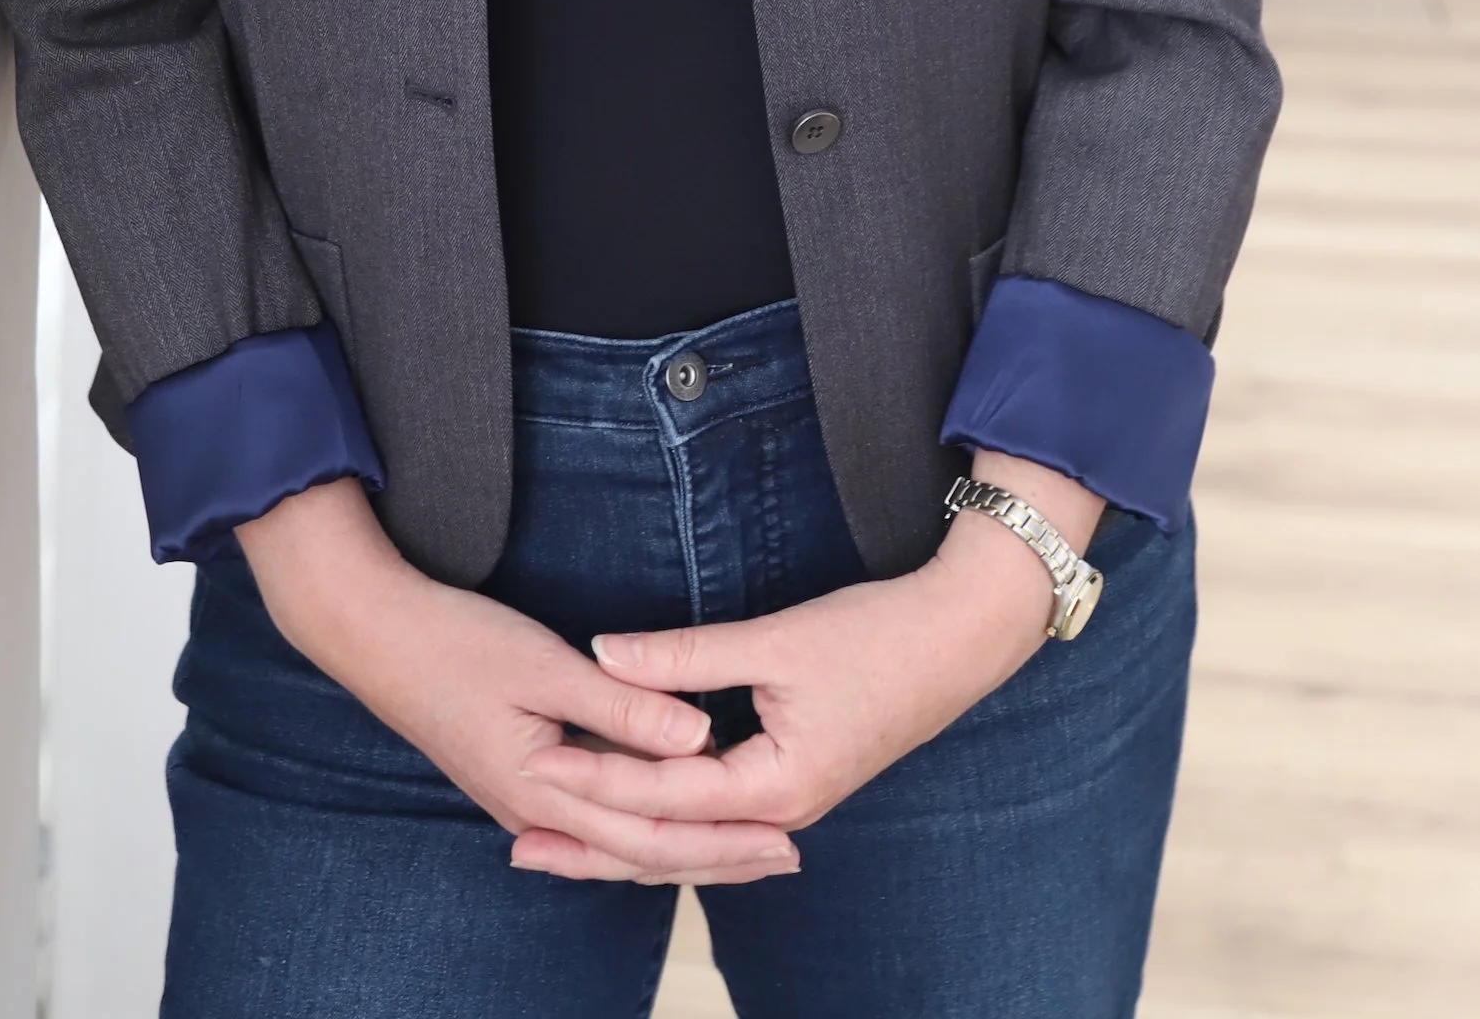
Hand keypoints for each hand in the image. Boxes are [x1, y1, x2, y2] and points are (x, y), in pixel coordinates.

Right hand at [236, 477, 800, 885]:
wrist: (372, 636)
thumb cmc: (454, 642)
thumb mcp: (543, 665)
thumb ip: (622, 707)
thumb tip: (700, 738)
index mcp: (545, 787)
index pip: (653, 832)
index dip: (722, 839)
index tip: (782, 834)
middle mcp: (535, 808)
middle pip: (641, 851)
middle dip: (716, 857)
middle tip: (783, 855)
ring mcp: (523, 797)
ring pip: (616, 842)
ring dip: (680, 847)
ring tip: (740, 849)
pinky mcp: (516, 776)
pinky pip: (591, 821)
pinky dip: (636, 827)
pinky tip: (656, 825)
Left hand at [519, 455, 1101, 873]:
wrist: (961, 639)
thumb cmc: (876, 636)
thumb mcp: (775, 640)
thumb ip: (685, 655)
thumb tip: (600, 652)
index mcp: (776, 785)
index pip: (663, 797)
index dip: (594, 780)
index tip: (531, 768)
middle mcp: (781, 813)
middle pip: (670, 844)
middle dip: (594, 843)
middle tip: (518, 841)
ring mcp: (789, 806)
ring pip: (689, 839)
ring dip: (623, 837)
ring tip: (555, 841)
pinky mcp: (793, 785)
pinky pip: (713, 821)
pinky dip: (664, 820)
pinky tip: (630, 814)